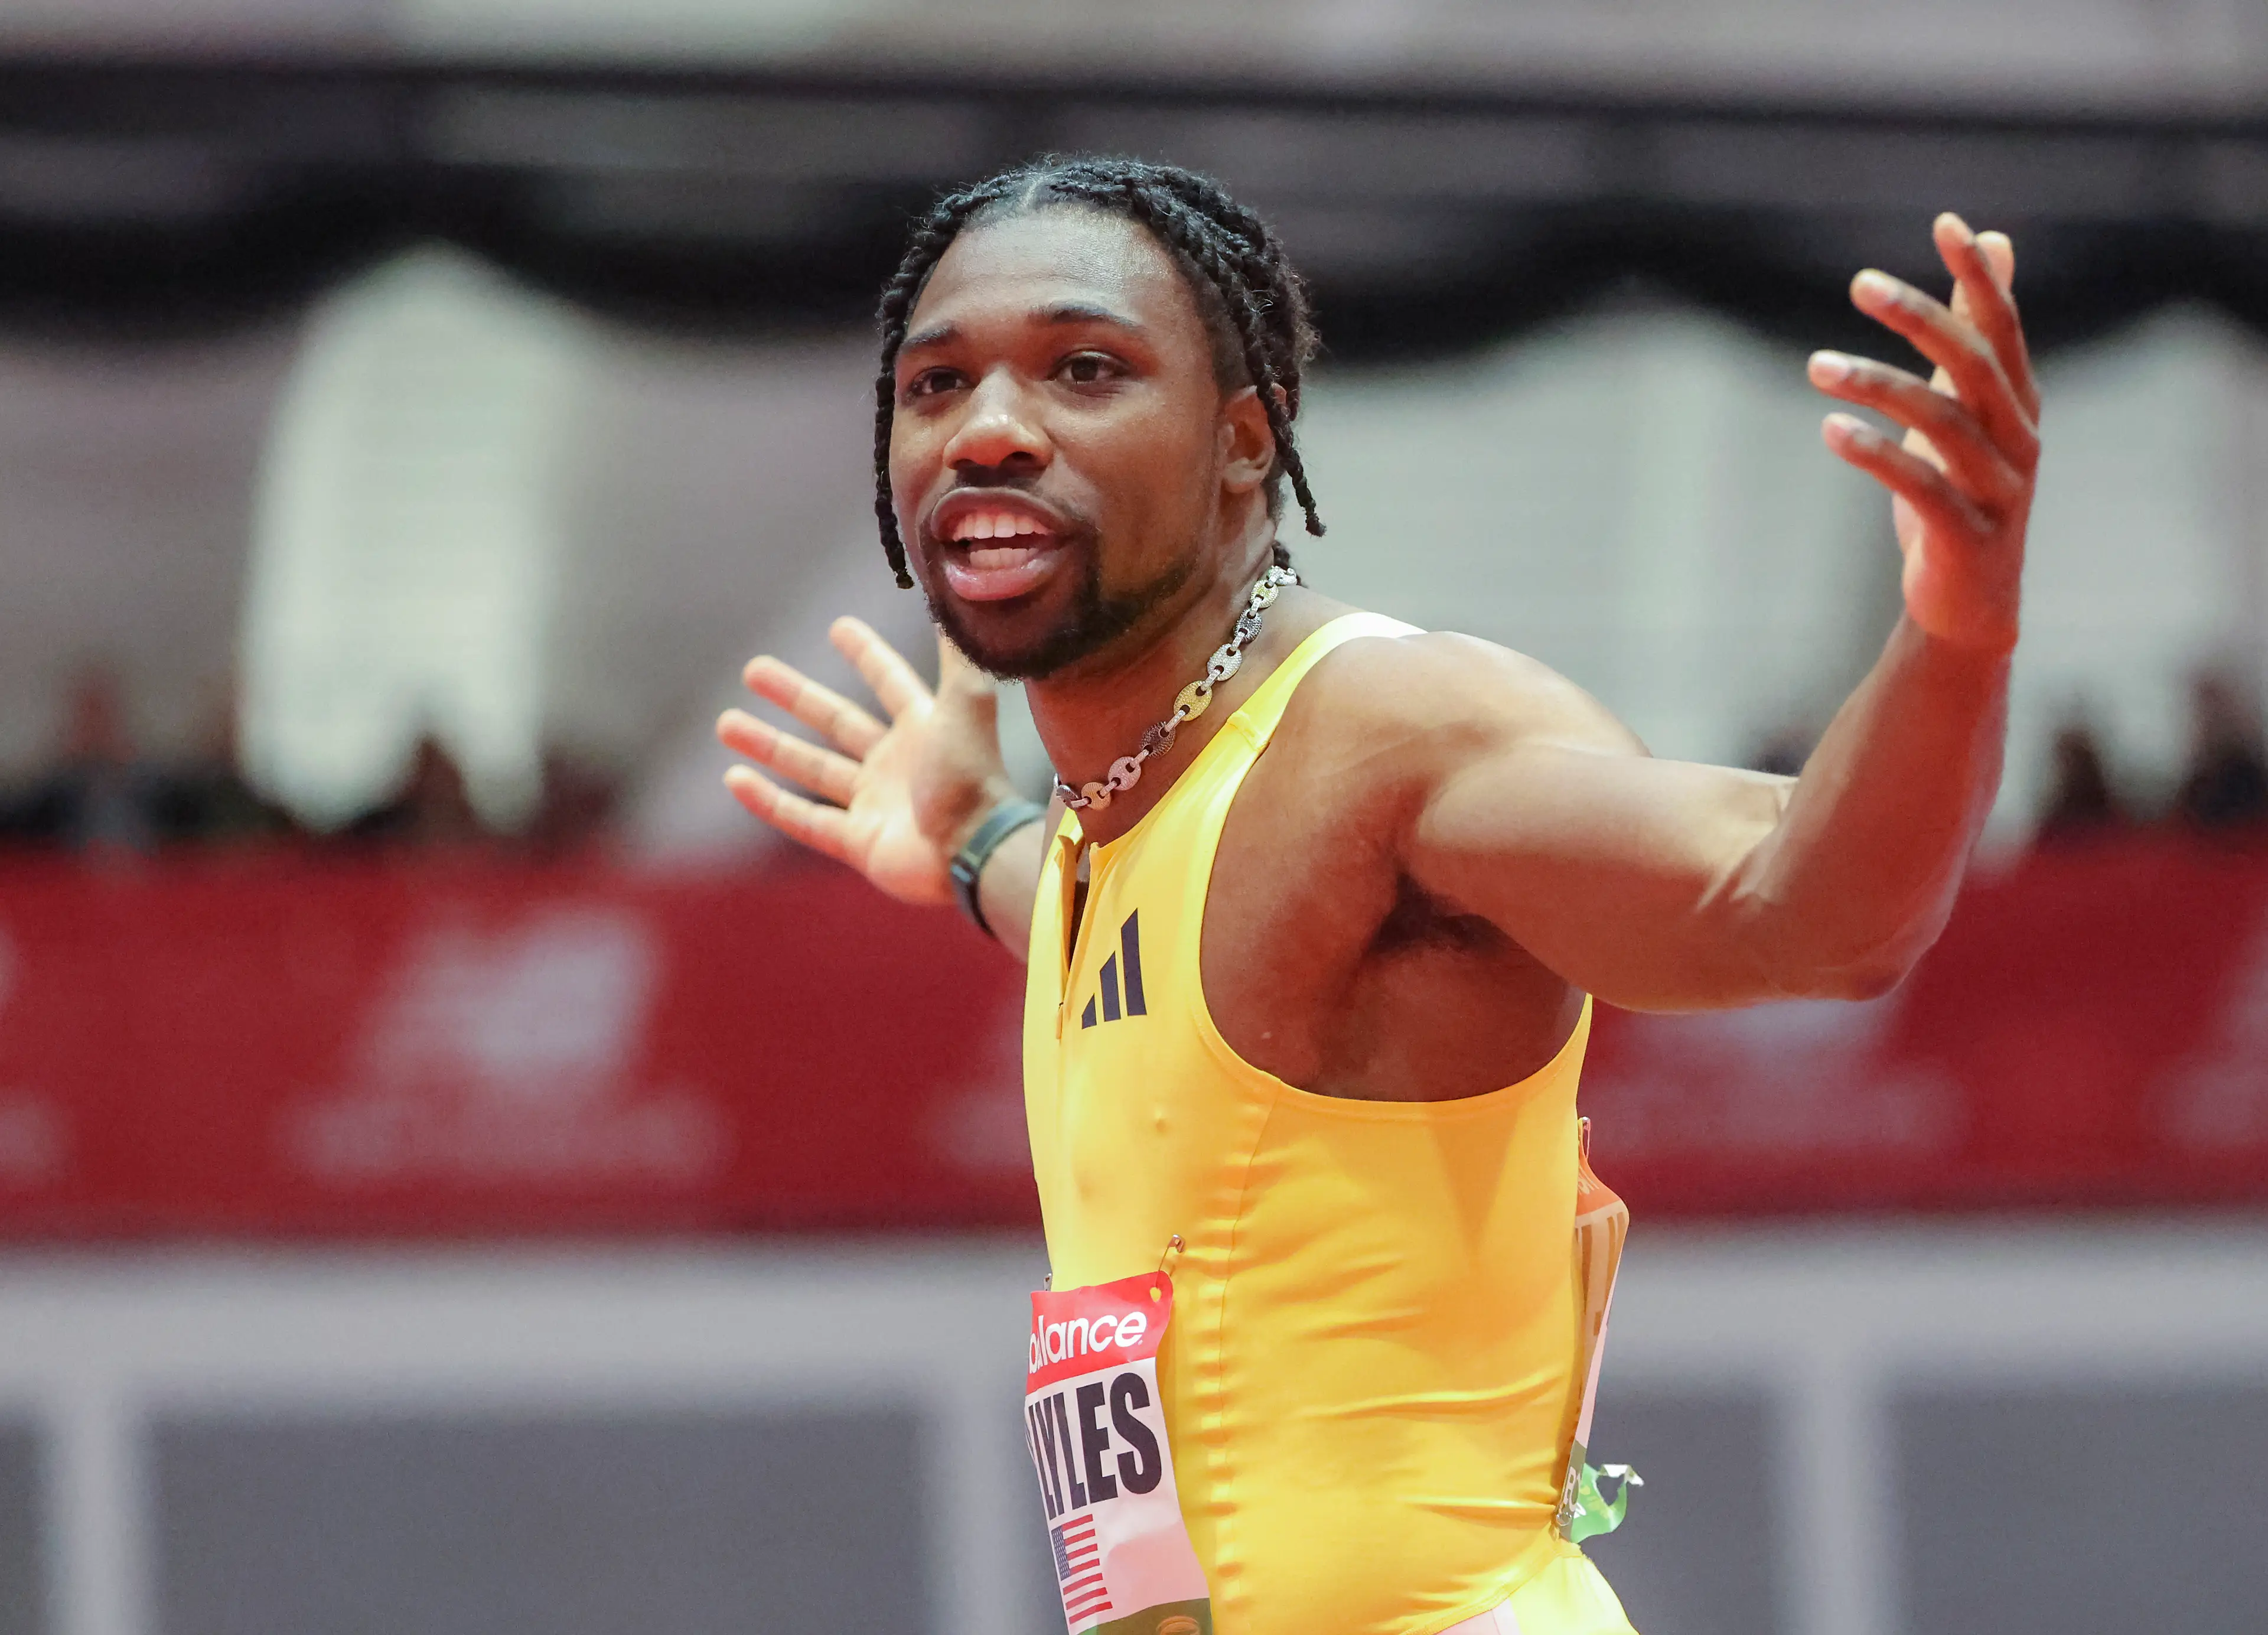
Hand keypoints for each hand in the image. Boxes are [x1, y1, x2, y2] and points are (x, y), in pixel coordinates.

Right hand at [717, 619, 1018, 905]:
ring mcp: (875, 805)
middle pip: (836, 722)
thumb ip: (958, 656)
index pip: (889, 683)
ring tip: (726, 722)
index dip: (867, 656)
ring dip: (769, 745)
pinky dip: (769, 801)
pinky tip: (734, 778)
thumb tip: (958, 601)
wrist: (973, 850)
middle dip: (795, 696)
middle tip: (753, 669)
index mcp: (924, 729)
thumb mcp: (966, 704)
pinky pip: (804, 819)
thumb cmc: (971, 775)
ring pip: (813, 769)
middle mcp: (897, 765)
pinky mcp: (858, 843)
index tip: (838, 627)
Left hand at [1808, 213, 2039, 653]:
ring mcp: (1998, 489)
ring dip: (1876, 386)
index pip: (2001, 327)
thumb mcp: (1970, 408)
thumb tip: (1993, 245)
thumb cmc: (1962, 494)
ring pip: (1940, 423)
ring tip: (1815, 365)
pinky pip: (1921, 486)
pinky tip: (1830, 429)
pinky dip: (1875, 455)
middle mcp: (2018, 439)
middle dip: (1919, 318)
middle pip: (1972, 364)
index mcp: (2018, 405)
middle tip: (1861, 282)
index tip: (1948, 223)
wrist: (1968, 606)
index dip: (1979, 276)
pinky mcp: (1966, 535)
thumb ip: (1975, 334)